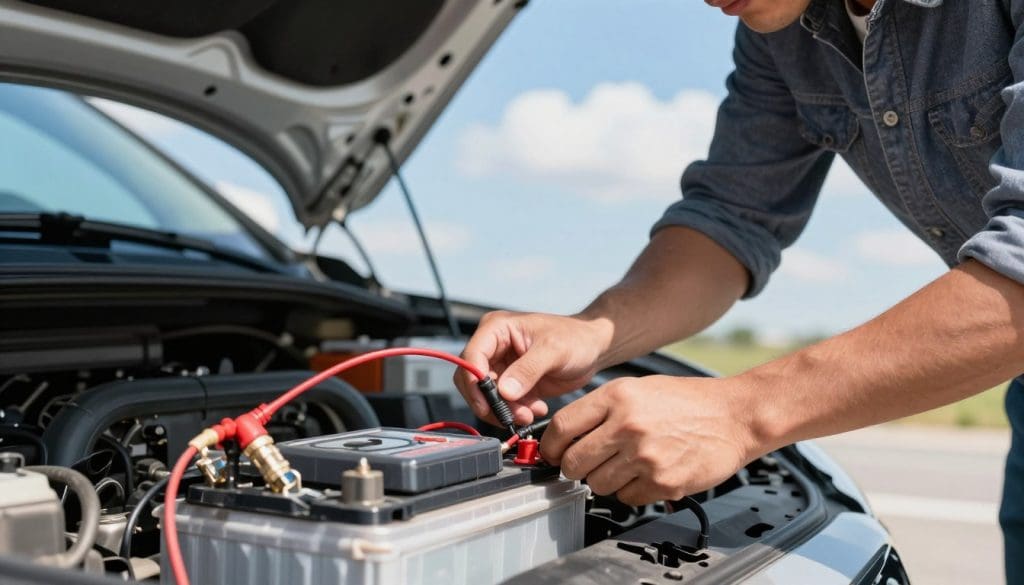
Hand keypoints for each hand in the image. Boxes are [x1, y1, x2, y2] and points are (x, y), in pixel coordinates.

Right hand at [454, 310, 610, 425]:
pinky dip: (516, 411)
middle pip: (472, 381)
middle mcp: (494, 347)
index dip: (474, 383)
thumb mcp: (554, 350)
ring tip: (530, 414)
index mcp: (497, 329)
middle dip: (490, 402)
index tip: (487, 404)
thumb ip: (528, 369)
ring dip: (505, 410)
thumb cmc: (576, 338)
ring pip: (487, 396)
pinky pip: (504, 404)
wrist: (593, 348)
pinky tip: (537, 408)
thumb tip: (504, 391)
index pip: (471, 357)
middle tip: (512, 416)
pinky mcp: (513, 384)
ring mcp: (502, 366)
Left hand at [540, 375, 760, 504]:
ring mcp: (645, 457)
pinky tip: (646, 473)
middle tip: (584, 464)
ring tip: (625, 465)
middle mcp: (628, 426)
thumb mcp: (638, 388)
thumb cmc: (687, 401)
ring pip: (598, 485)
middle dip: (574, 467)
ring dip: (604, 480)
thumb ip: (601, 409)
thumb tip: (565, 434)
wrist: (734, 416)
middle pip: (573, 462)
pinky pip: (627, 498)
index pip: (562, 427)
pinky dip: (631, 491)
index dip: (550, 446)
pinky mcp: (663, 482)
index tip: (551, 453)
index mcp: (618, 397)